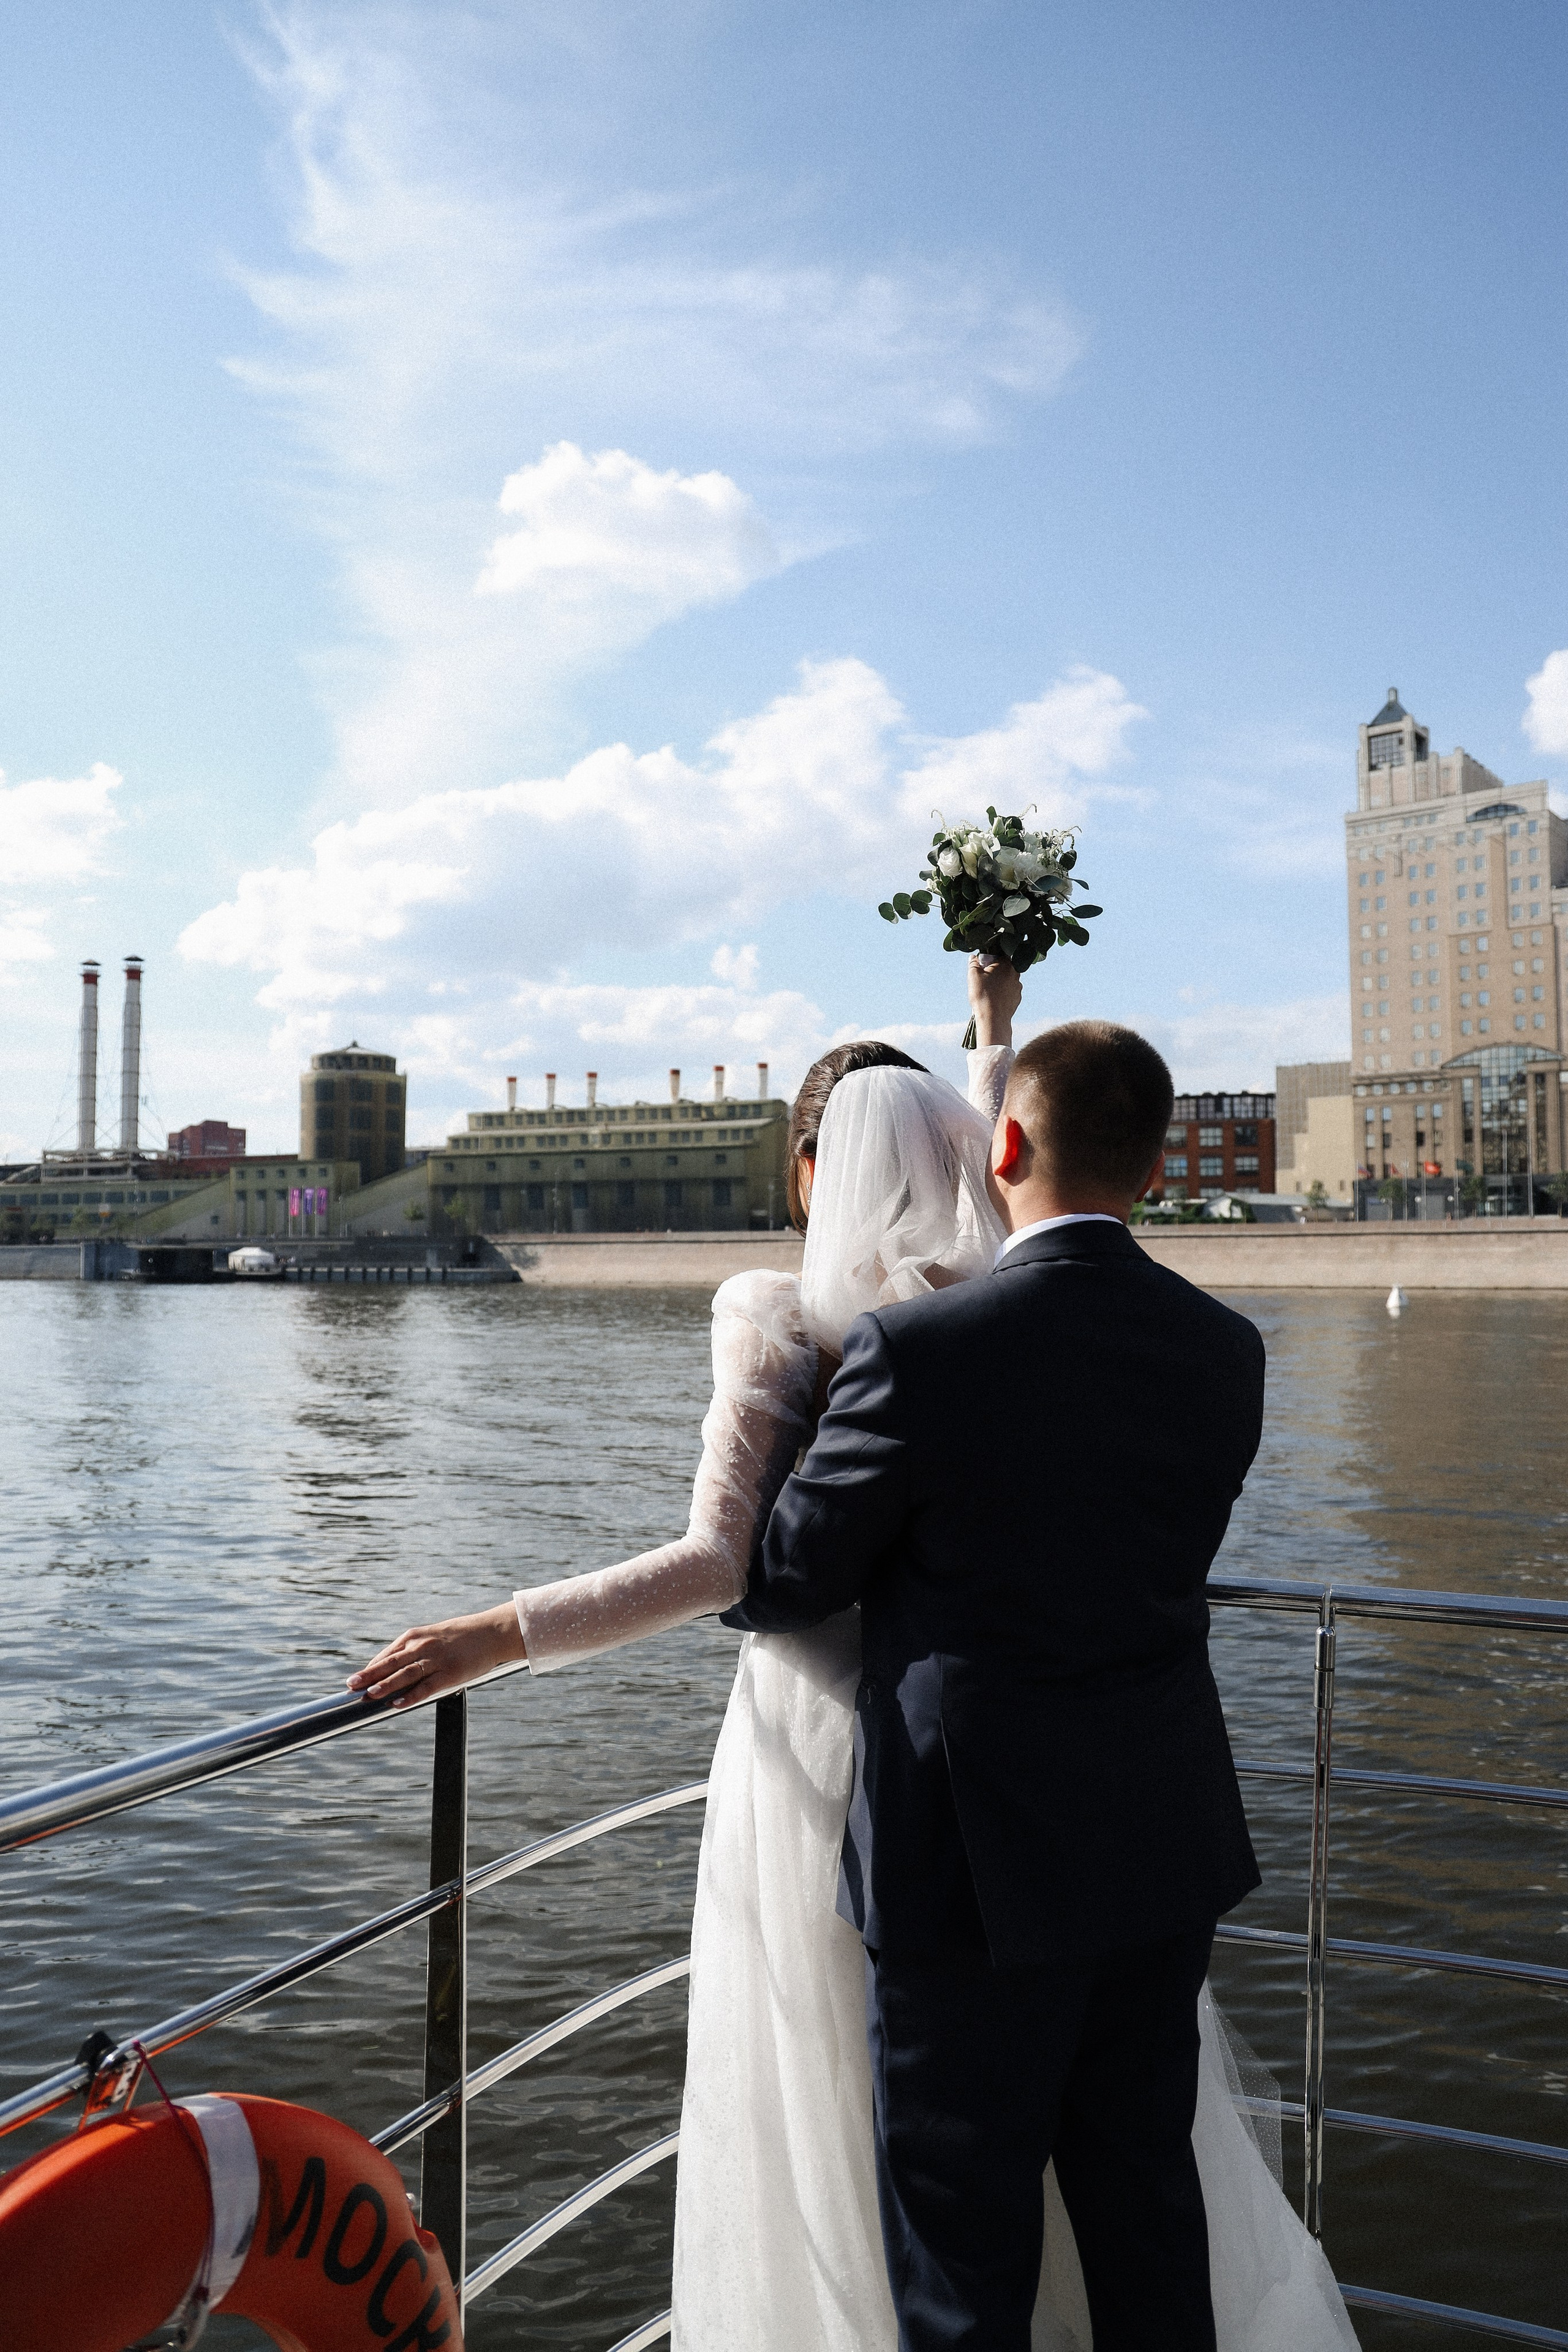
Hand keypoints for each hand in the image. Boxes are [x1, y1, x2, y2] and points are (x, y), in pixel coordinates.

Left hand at [347, 1603, 525, 1708]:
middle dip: (369, 1676)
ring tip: (369, 1694)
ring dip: (385, 1685)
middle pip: (390, 1663)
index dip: (369, 1669)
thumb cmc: (461, 1636)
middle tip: (351, 1686)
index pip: (387, 1656)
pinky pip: (426, 1687)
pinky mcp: (450, 1673)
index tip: (353, 1680)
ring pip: (405, 1674)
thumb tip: (392, 1668)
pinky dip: (411, 1695)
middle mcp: (422, 1646)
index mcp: (415, 1637)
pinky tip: (397, 1703)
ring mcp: (436, 1659)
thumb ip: (413, 1651)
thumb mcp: (433, 1637)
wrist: (492, 1631)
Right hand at [967, 954, 1020, 1048]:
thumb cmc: (983, 995)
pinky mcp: (1017, 998)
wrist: (993, 1019)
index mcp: (1006, 964)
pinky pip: (1009, 991)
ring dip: (999, 982)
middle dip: (994, 970)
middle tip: (984, 978)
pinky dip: (1003, 992)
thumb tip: (973, 957)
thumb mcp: (973, 976)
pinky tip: (994, 998)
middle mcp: (1015, 974)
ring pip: (1007, 979)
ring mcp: (1018, 987)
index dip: (990, 957)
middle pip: (1004, 967)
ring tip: (988, 990)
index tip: (983, 965)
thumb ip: (973, 963)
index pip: (1000, 954)